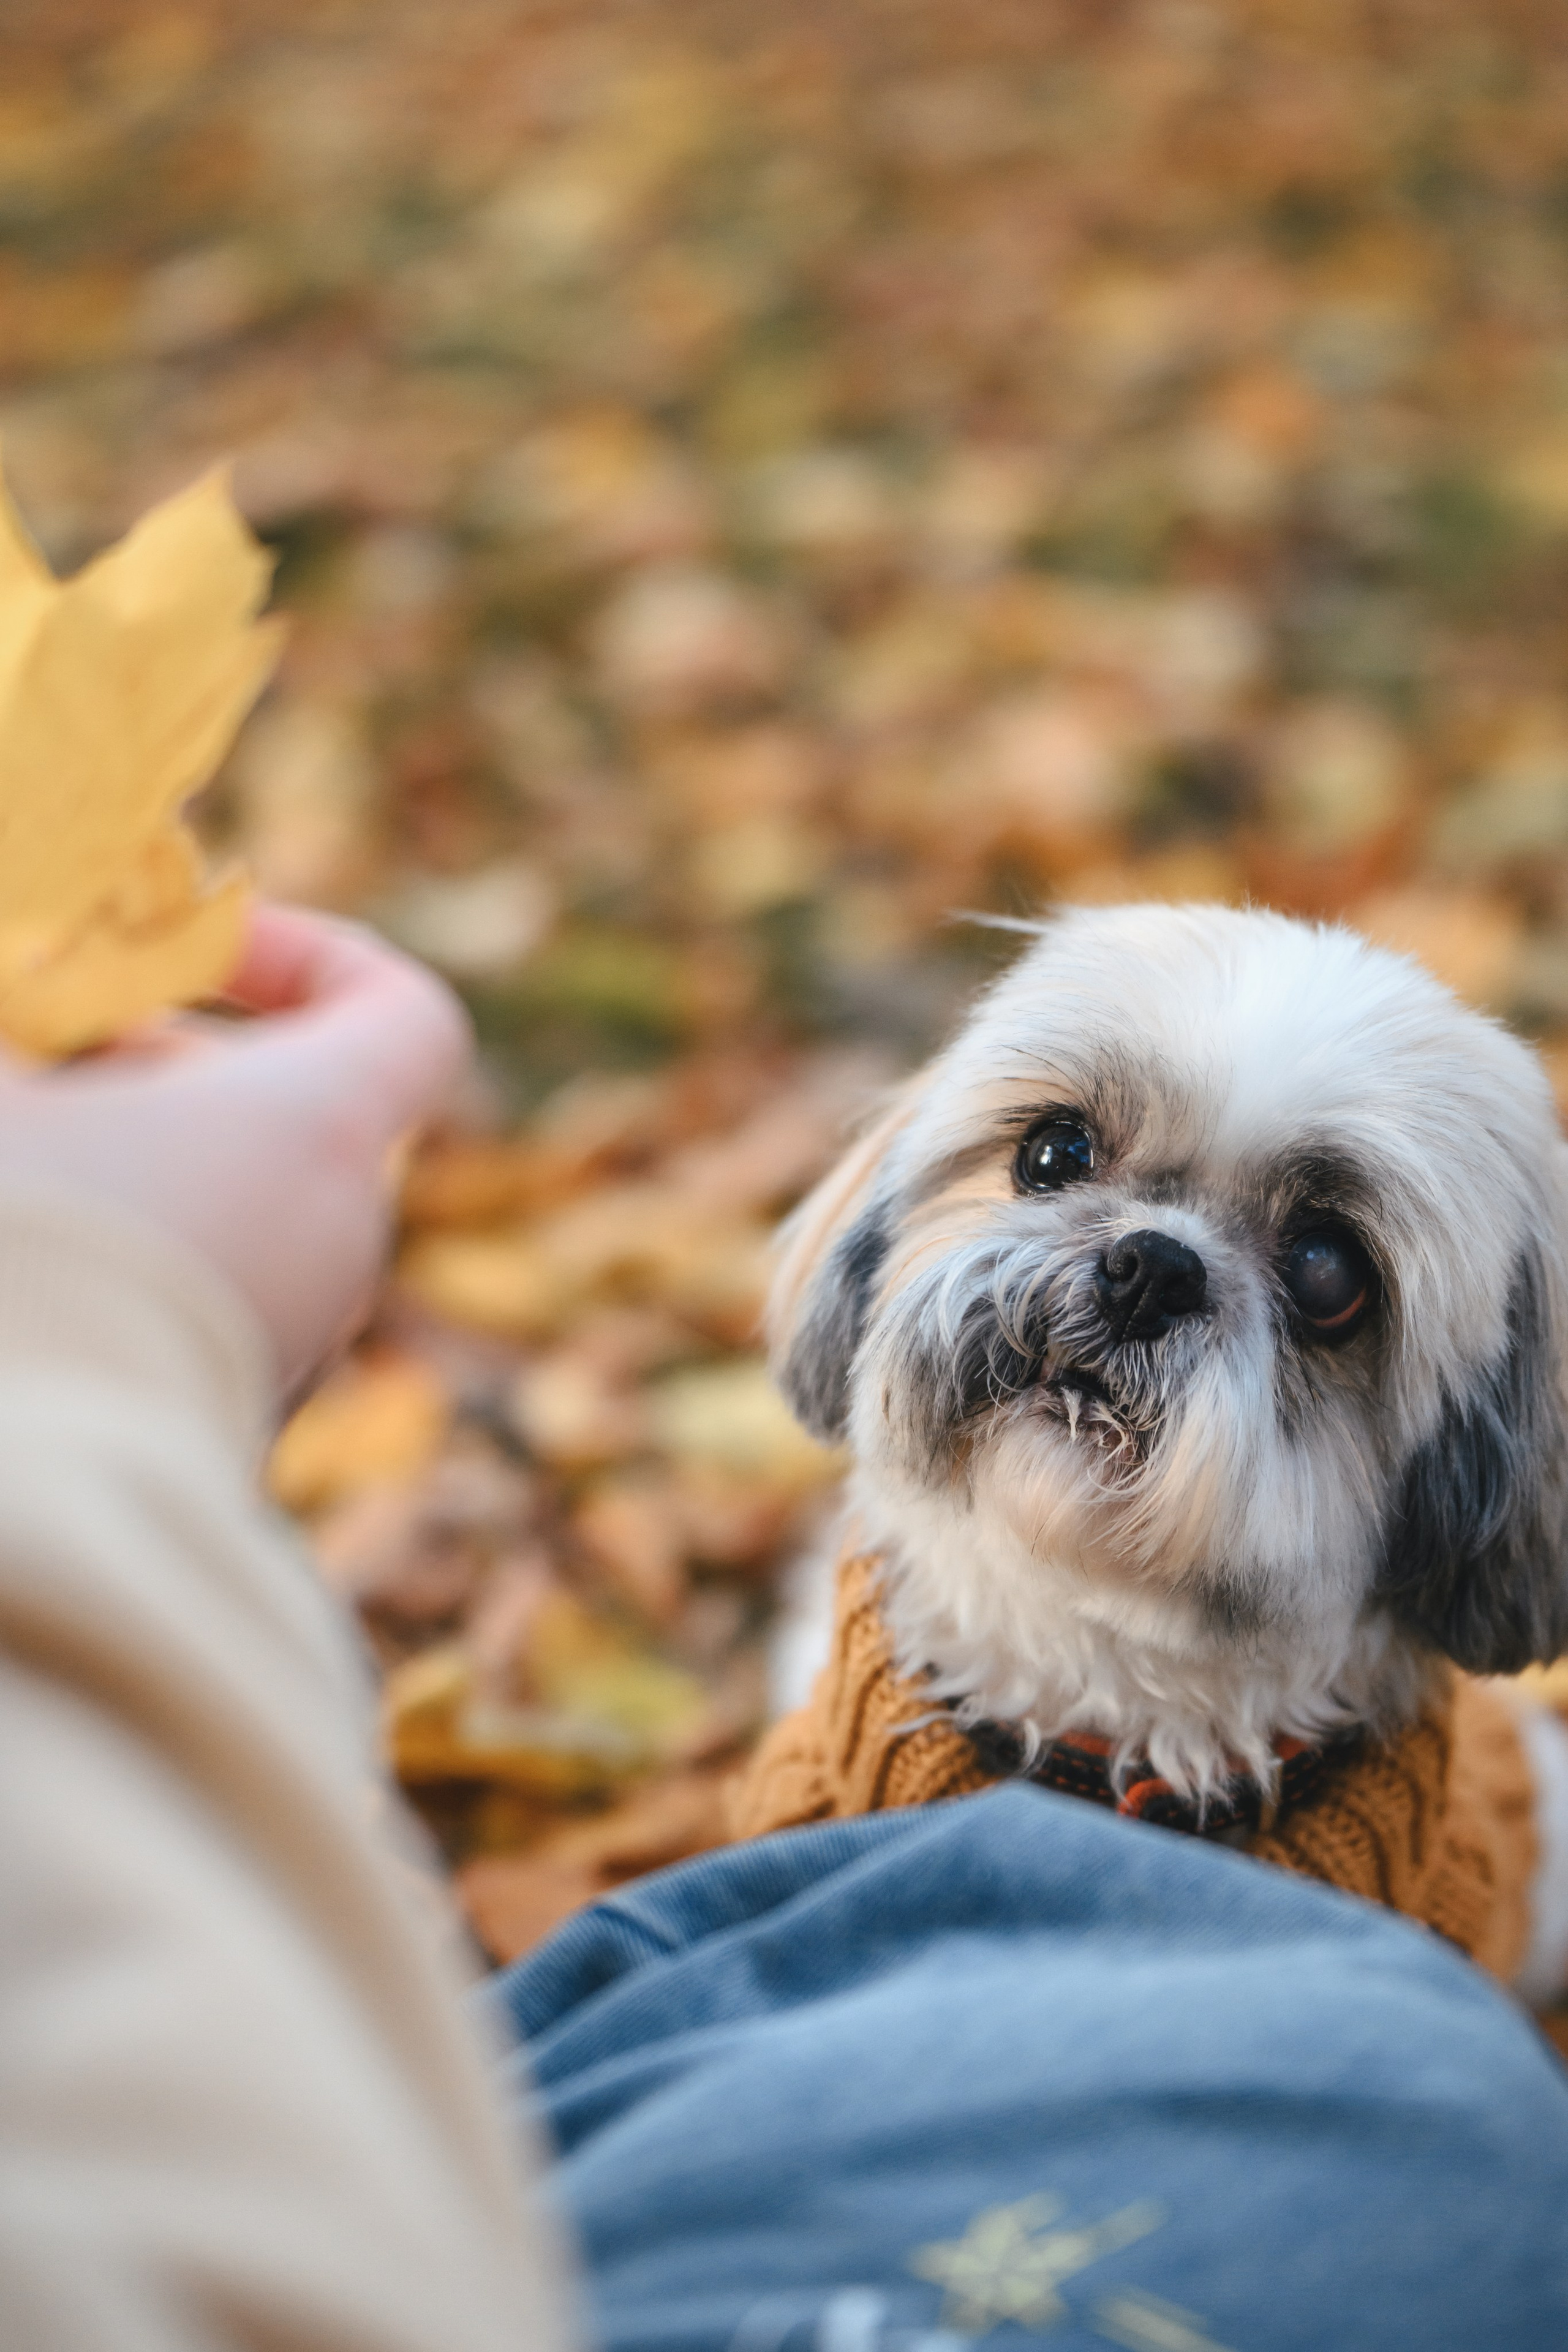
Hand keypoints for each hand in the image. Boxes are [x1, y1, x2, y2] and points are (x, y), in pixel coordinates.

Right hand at [0, 903, 471, 1395]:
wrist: (14, 1528)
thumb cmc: (13, 1263)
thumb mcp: (5, 1101)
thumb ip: (25, 1023)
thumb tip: (28, 1016)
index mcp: (313, 1136)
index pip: (406, 1020)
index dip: (313, 956)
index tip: (192, 943)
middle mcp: (332, 1246)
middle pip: (271, 1110)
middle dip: (134, 1062)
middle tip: (23, 1050)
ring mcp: (281, 1351)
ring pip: (213, 1211)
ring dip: (106, 1165)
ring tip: (16, 1158)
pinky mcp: (211, 1434)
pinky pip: (181, 1304)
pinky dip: (110, 1261)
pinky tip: (22, 1272)